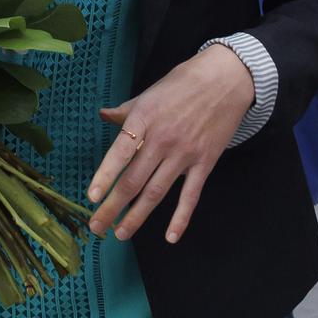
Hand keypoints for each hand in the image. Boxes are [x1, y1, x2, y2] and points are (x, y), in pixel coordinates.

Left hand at [88, 44, 255, 244]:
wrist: (225, 80)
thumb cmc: (182, 84)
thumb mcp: (149, 94)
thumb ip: (125, 110)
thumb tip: (103, 115)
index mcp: (143, 120)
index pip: (119, 153)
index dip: (105, 177)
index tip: (91, 198)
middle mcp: (161, 140)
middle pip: (134, 180)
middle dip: (113, 207)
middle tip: (97, 226)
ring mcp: (184, 154)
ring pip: (156, 192)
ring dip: (137, 216)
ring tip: (121, 234)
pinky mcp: (205, 163)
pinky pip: (191, 195)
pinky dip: (181, 218)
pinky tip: (170, 237)